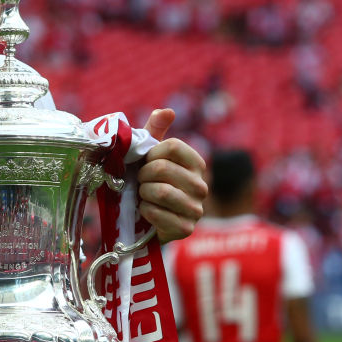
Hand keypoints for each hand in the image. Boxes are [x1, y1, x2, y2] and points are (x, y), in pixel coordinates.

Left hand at [137, 108, 207, 242]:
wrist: (143, 220)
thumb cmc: (147, 182)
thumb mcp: (148, 155)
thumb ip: (155, 131)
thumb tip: (167, 111)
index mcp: (195, 163)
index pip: (173, 146)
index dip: (151, 153)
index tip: (145, 161)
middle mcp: (201, 186)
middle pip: (163, 168)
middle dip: (142, 174)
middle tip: (140, 181)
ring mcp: (196, 209)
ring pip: (161, 191)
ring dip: (143, 193)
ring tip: (143, 195)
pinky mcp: (185, 229)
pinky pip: (157, 214)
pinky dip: (144, 211)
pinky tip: (145, 211)